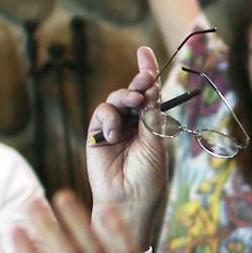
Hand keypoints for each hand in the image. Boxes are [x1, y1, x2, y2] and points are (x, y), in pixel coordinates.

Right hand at [86, 46, 173, 251]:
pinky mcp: (96, 135)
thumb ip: (150, 115)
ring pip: (116, 99)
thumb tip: (150, 86)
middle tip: (145, 80)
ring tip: (133, 105)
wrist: (129, 201)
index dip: (146, 71)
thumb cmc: (148, 178)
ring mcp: (114, 129)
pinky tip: (115, 134)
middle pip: (133, 92)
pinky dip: (109, 118)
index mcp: (151, 125)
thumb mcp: (155, 142)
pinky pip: (102, 113)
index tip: (143, 51)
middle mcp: (133, 124)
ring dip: (125, 98)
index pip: (149, 94)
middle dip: (139, 82)